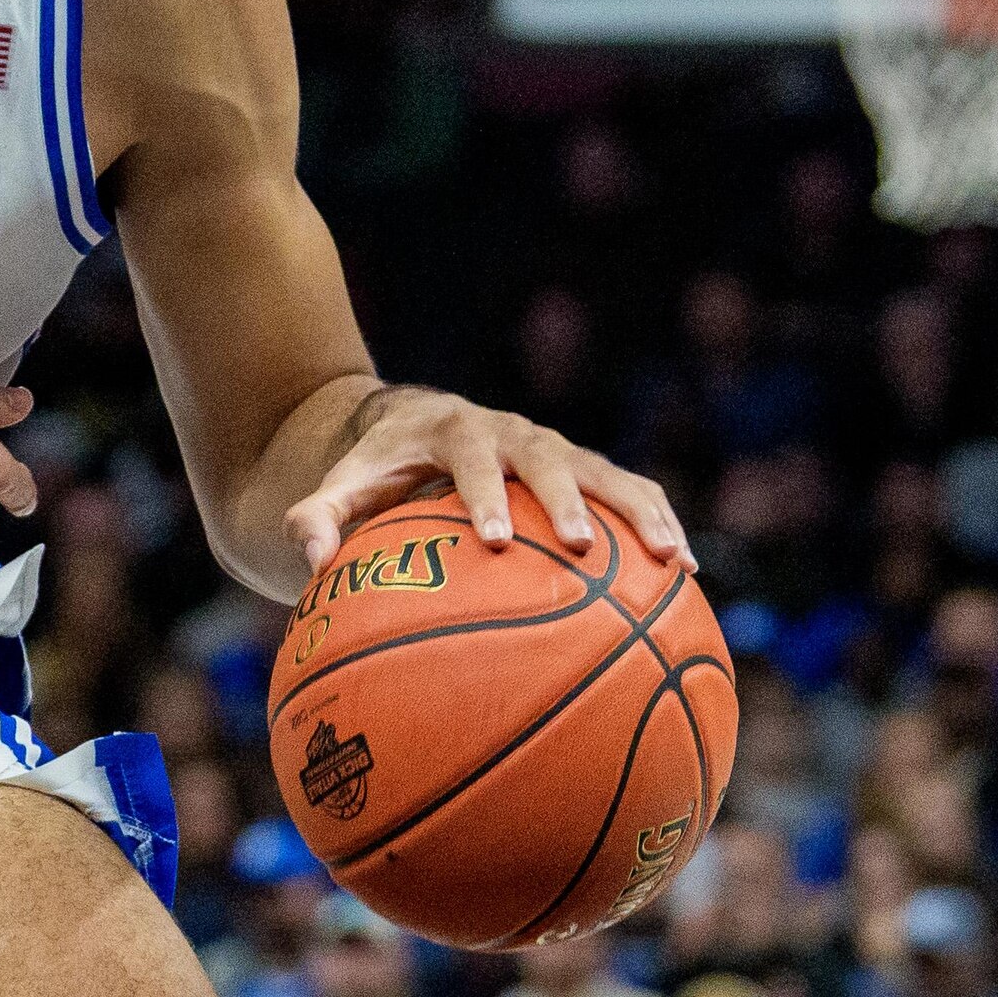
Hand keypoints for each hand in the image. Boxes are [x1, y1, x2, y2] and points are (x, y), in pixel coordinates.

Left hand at [284, 386, 690, 572]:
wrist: (412, 423)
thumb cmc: (375, 469)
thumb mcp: (341, 486)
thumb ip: (317, 518)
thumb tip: (311, 562)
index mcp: (452, 430)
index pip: (470, 460)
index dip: (485, 495)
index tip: (495, 538)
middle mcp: (509, 432)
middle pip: (545, 459)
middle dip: (565, 501)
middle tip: (580, 548)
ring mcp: (551, 447)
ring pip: (603, 472)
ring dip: (639, 512)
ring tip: (673, 561)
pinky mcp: (580, 466)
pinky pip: (628, 490)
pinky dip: (657, 521)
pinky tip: (686, 574)